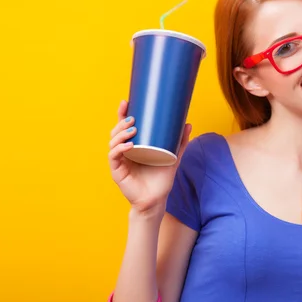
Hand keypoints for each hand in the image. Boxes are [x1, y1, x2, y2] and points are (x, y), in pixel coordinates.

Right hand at [108, 100, 192, 214]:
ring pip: (113, 142)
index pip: (124, 127)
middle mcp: (124, 151)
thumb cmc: (161, 179)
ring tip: (133, 129)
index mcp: (134, 145)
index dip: (122, 114)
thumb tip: (188, 124)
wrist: (156, 200)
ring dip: (121, 133)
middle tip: (133, 118)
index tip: (126, 101)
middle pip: (116, 132)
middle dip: (121, 122)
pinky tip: (130, 145)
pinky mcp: (117, 171)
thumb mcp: (173, 157)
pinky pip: (114, 156)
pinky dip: (120, 149)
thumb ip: (180, 142)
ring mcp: (120, 161)